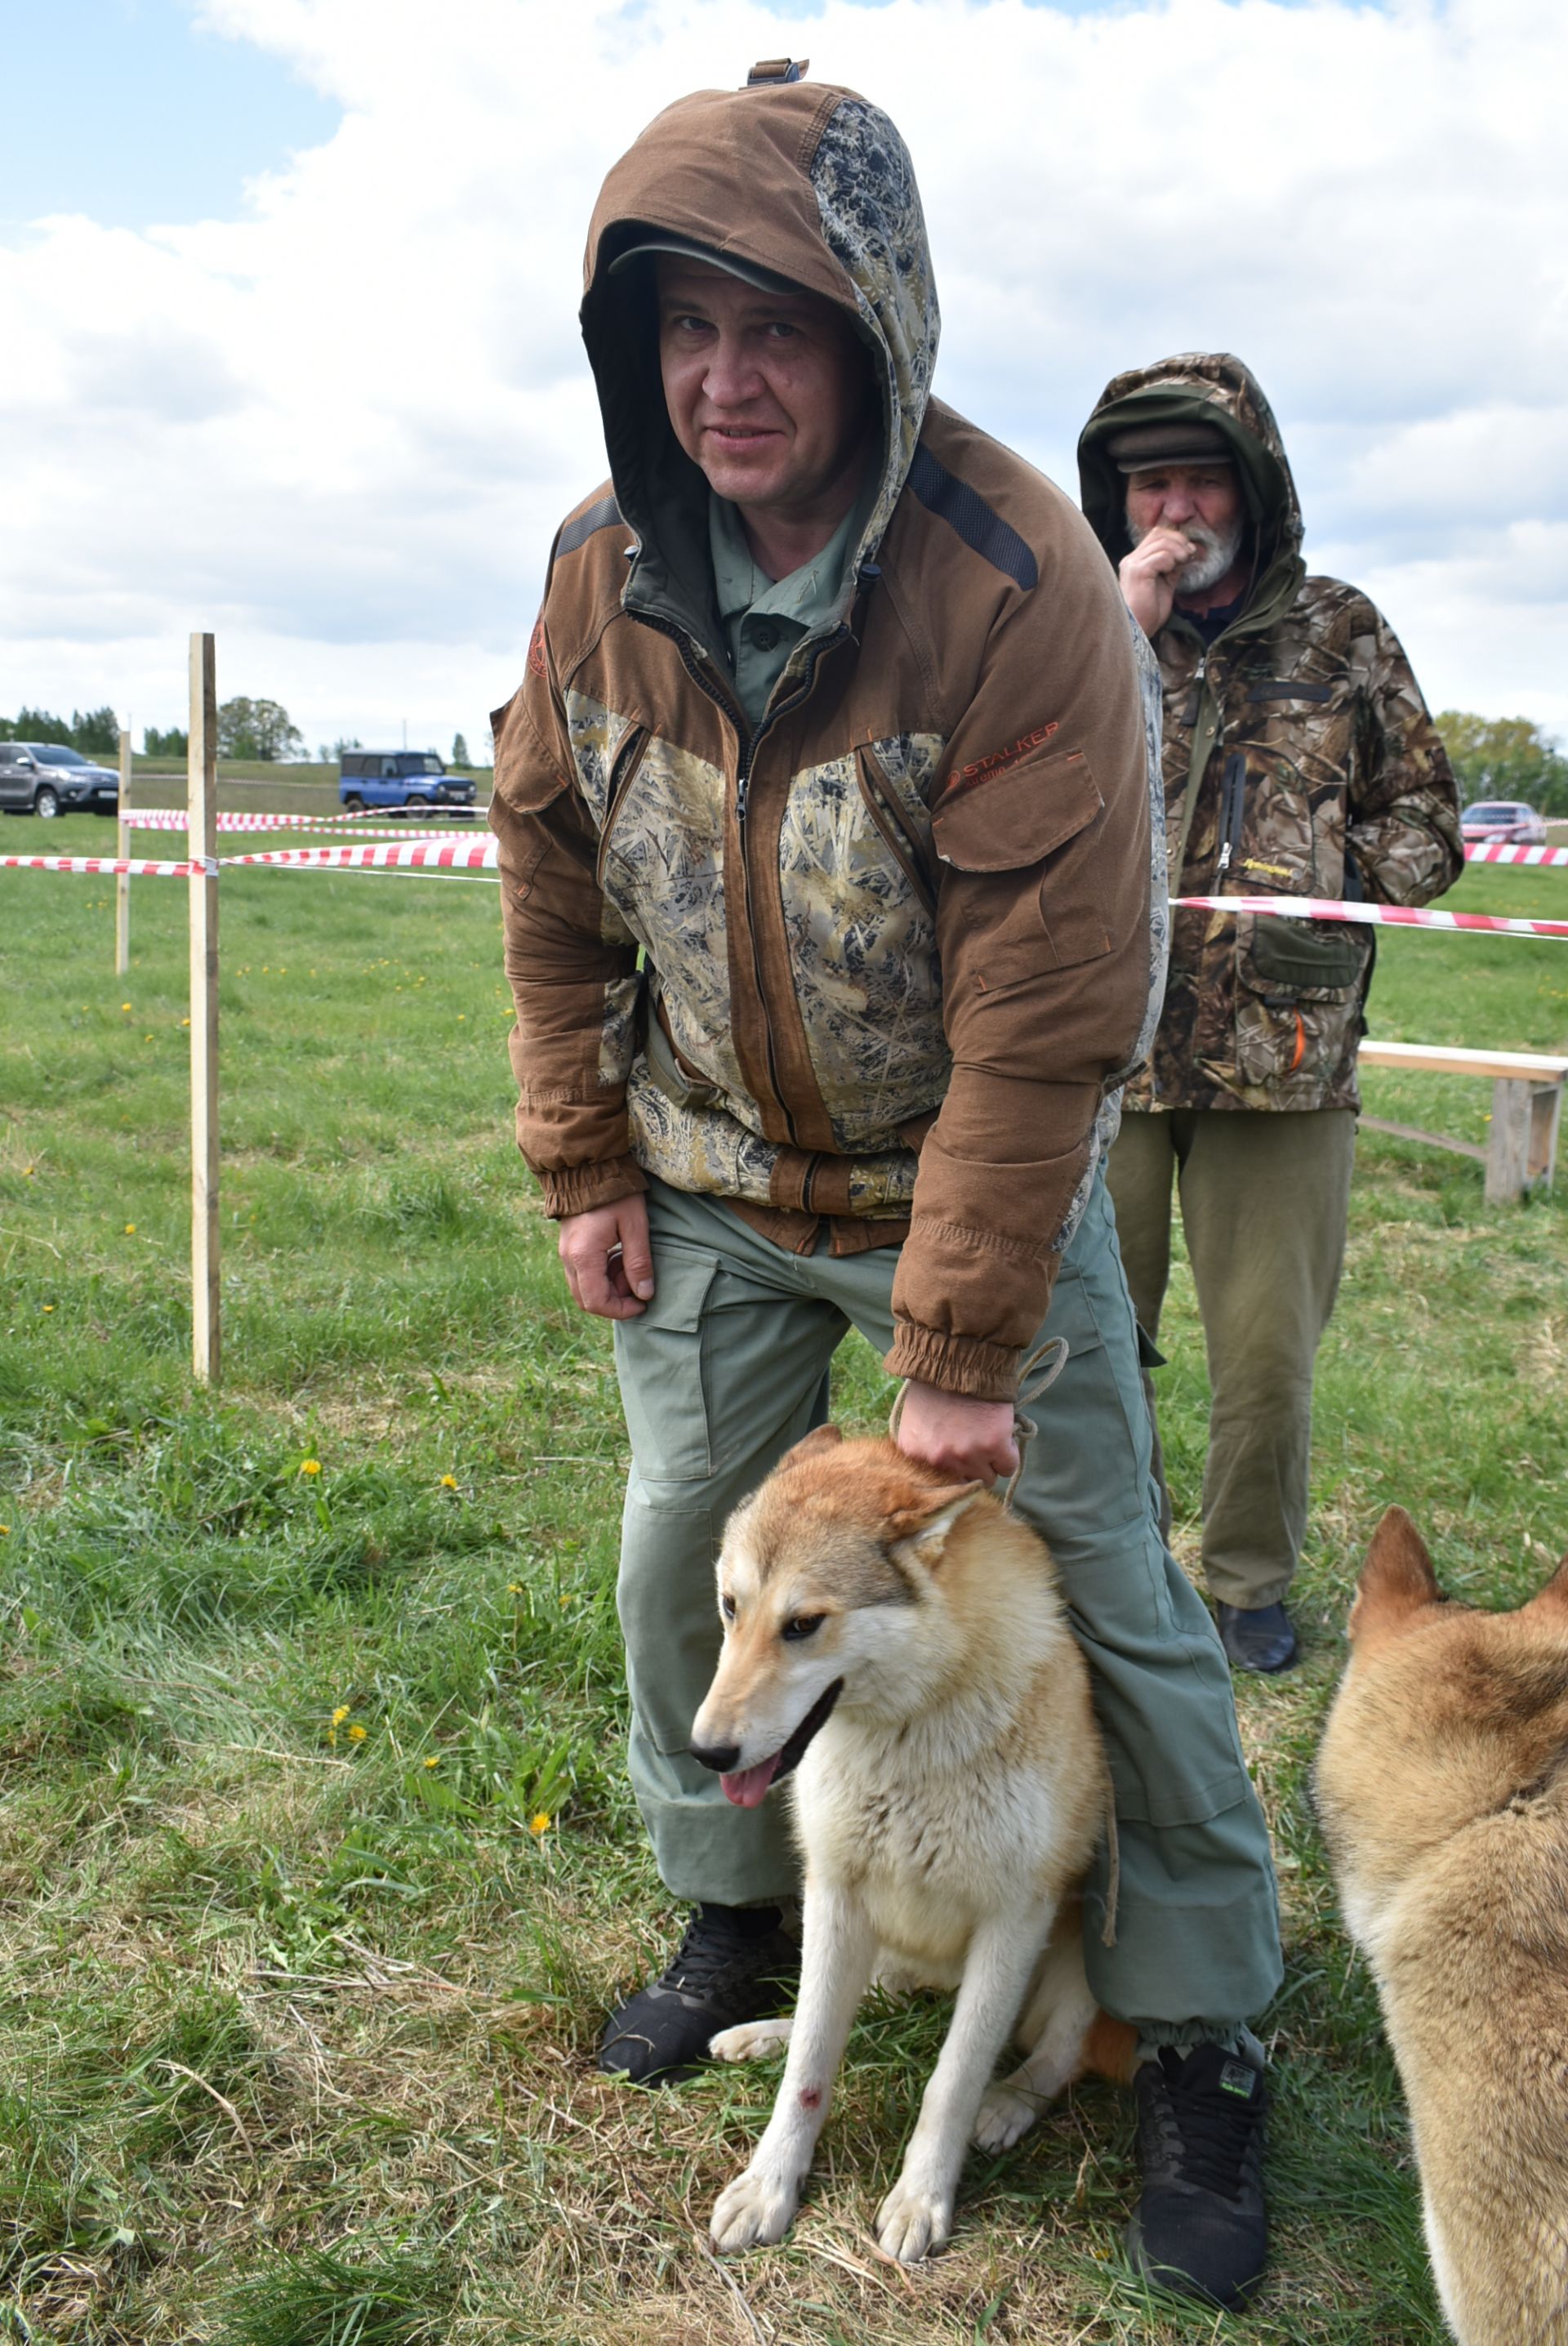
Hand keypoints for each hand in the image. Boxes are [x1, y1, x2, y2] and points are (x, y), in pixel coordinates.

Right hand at [557, 1194, 654, 1319]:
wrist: (588, 1167)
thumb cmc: (615, 1193)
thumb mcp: (634, 1225)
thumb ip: (638, 1262)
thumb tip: (644, 1294)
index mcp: (584, 1256)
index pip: (597, 1302)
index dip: (622, 1310)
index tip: (643, 1303)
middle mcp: (568, 1259)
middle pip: (587, 1300)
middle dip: (615, 1300)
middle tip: (637, 1282)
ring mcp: (565, 1253)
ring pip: (584, 1288)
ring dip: (609, 1286)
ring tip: (629, 1264)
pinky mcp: (569, 1247)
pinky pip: (583, 1274)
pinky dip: (602, 1275)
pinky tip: (618, 1256)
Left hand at [894, 1380, 1018, 1486]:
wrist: (960, 1357)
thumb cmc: (935, 1382)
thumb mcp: (915, 1418)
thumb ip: (923, 1445)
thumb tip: (939, 1464)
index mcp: (913, 1452)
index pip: (934, 1482)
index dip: (948, 1471)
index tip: (956, 1463)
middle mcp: (938, 1460)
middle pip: (962, 1483)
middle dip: (970, 1468)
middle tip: (975, 1447)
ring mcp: (967, 1455)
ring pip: (987, 1479)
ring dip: (991, 1463)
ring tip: (990, 1440)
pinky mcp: (994, 1446)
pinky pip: (1008, 1466)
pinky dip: (1009, 1454)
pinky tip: (1004, 1437)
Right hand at [1118, 525, 1195, 637]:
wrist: (1137, 631)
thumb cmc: (1148, 612)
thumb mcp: (1165, 584)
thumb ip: (1172, 567)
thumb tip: (1187, 552)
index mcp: (1136, 561)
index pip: (1156, 535)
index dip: (1175, 538)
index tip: (1189, 552)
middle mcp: (1131, 559)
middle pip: (1159, 534)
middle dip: (1180, 542)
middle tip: (1190, 555)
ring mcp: (1133, 565)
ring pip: (1162, 543)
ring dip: (1179, 551)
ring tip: (1184, 562)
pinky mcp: (1138, 572)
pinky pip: (1161, 557)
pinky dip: (1172, 562)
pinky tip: (1172, 572)